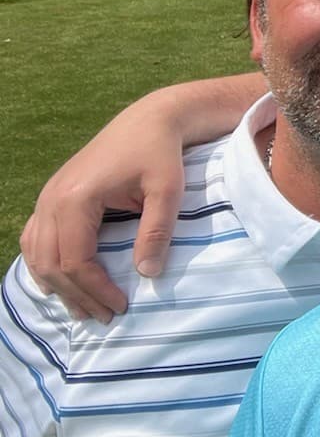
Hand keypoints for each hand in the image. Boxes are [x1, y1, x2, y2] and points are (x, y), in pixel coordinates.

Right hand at [21, 143, 183, 323]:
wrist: (148, 120)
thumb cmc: (160, 153)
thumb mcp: (168, 190)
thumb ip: (156, 231)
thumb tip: (147, 274)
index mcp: (75, 199)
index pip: (75, 261)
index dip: (96, 289)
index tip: (121, 307)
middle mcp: (51, 199)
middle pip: (51, 264)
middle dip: (77, 295)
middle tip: (106, 317)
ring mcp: (47, 197)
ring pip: (37, 255)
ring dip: (59, 285)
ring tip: (86, 308)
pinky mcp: (52, 197)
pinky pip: (35, 239)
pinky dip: (45, 265)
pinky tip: (62, 283)